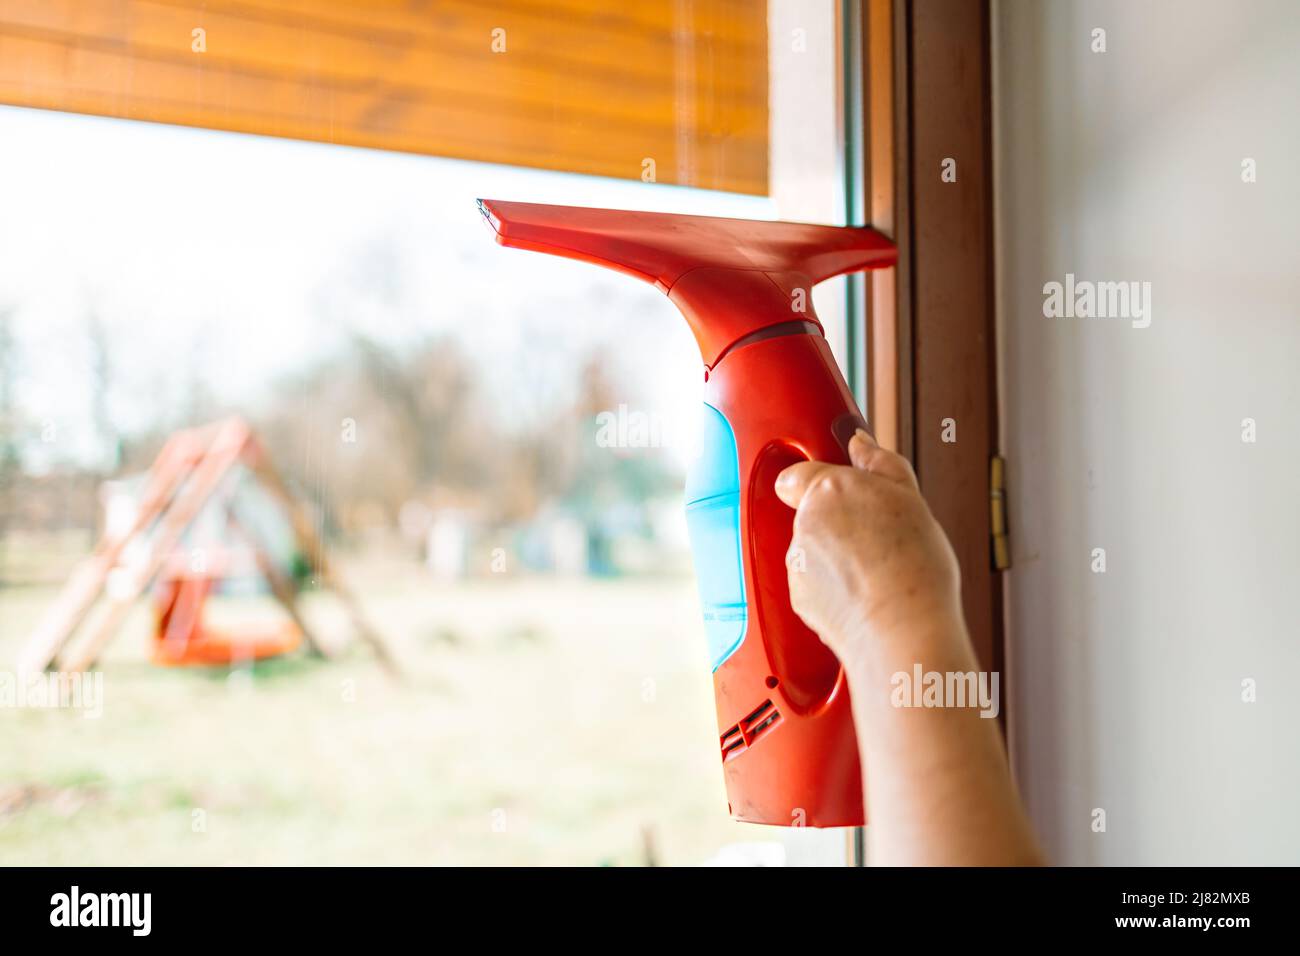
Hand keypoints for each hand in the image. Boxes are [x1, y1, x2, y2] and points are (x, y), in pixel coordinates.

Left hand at [774, 429, 963, 667]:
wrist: (904, 630)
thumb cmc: (914, 566)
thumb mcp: (909, 498)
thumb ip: (879, 464)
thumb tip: (860, 442)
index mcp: (828, 491)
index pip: (797, 474)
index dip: (815, 482)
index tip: (840, 494)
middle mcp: (805, 524)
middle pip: (813, 514)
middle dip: (838, 523)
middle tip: (879, 539)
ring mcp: (798, 562)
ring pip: (814, 550)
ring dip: (836, 557)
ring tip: (877, 573)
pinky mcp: (799, 597)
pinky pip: (814, 584)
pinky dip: (834, 588)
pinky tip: (865, 595)